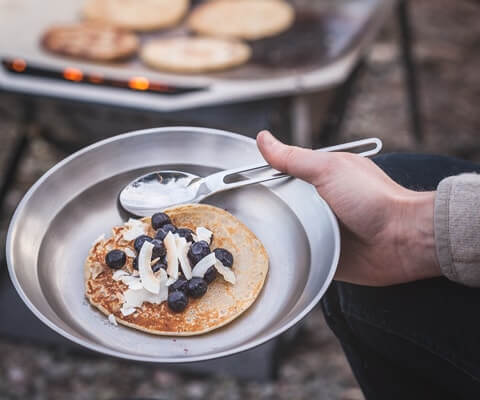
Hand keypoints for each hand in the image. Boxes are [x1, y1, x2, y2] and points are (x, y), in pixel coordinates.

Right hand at [256, 131, 440, 285]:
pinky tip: (271, 257)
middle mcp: (317, 204)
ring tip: (250, 240)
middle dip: (263, 211)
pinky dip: (288, 256)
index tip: (236, 185)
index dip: (259, 180)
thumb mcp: (328, 169)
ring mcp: (320, 230)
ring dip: (274, 235)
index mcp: (318, 179)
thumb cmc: (374, 199)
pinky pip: (298, 256)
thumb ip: (293, 158)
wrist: (402, 241)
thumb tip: (264, 139)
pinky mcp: (324, 255)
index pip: (280, 175)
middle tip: (239, 217)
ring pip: (285, 232)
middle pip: (279, 205)